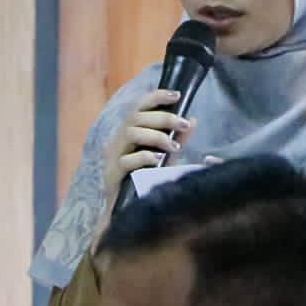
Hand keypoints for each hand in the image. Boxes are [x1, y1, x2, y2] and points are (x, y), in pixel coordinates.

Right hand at [99, 88, 195, 214]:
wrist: (127, 211)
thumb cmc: (147, 179)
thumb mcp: (166, 156)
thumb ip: (177, 138)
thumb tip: (193, 120)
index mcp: (129, 131)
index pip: (138, 106)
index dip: (156, 97)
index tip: (176, 95)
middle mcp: (118, 140)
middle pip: (136, 117)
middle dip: (163, 117)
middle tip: (184, 123)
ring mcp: (113, 156)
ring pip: (131, 133)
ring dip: (156, 136)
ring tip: (175, 146)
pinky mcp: (112, 174)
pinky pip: (127, 160)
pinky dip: (145, 156)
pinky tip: (160, 159)